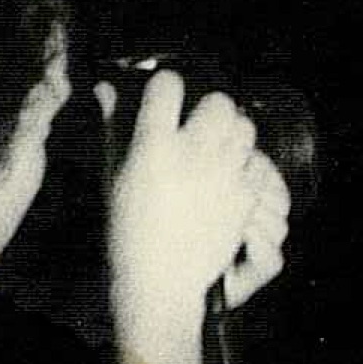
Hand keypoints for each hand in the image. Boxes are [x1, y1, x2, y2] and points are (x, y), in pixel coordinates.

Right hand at [103, 66, 294, 332]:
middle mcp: (192, 155)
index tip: (163, 90)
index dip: (165, 83)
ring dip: (230, 129)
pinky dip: (244, 160)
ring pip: (243, 125)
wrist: (161, 280)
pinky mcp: (246, 196)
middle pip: (218, 100)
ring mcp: (224, 175)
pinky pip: (256, 159)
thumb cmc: (129, 228)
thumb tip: (106, 86)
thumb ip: (114, 126)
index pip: (167, 86)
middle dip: (207, 105)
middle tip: (196, 120)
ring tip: (215, 144)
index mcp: (153, 148)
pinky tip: (227, 171)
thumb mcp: (114, 175)